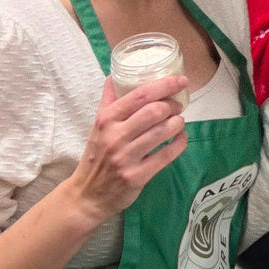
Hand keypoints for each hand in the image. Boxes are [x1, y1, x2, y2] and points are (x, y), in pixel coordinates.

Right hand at [67, 75, 187, 222]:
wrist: (87, 194)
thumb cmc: (96, 155)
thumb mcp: (97, 125)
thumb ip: (108, 100)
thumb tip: (115, 74)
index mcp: (106, 119)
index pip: (139, 95)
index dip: (164, 85)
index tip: (180, 80)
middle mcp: (115, 136)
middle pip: (154, 111)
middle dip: (173, 105)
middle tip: (178, 106)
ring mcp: (126, 157)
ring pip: (162, 132)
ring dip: (178, 123)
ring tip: (179, 121)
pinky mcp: (137, 176)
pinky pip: (166, 156)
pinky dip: (179, 143)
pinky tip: (181, 138)